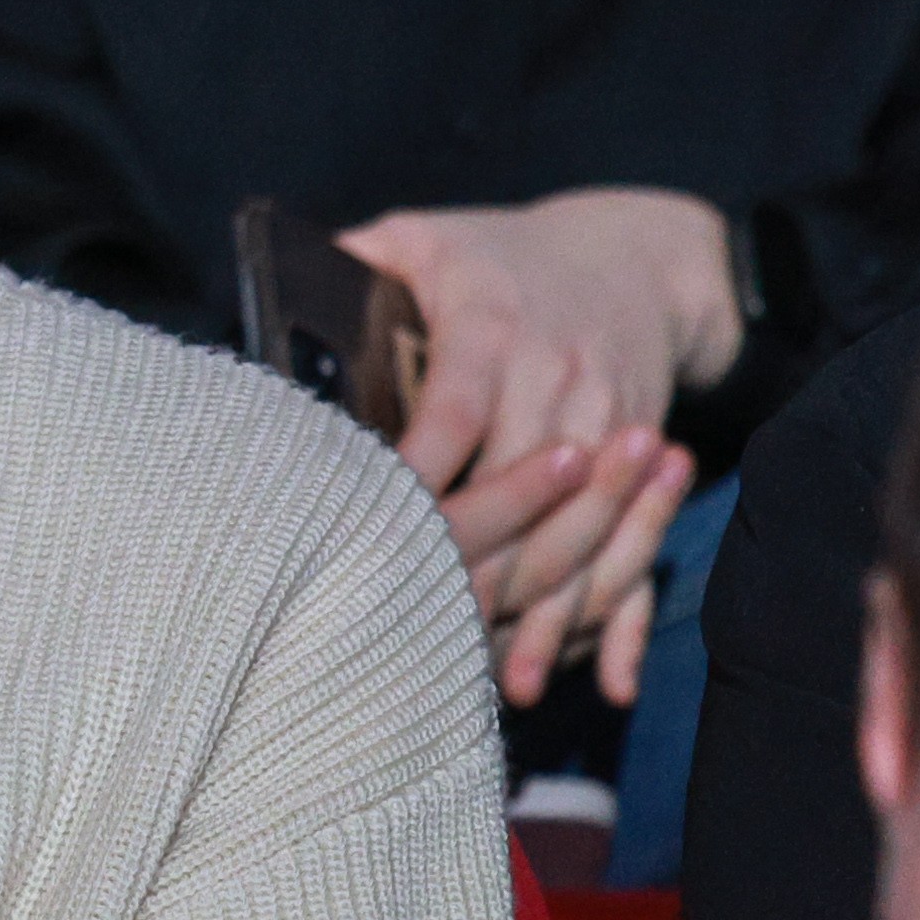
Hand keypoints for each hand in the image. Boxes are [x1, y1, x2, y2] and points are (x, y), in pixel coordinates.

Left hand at [344, 191, 735, 699]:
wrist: (641, 254)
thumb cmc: (502, 252)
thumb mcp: (429, 234)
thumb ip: (360, 257)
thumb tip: (275, 278)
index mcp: (492, 325)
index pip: (453, 410)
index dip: (418, 473)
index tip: (373, 533)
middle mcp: (556, 375)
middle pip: (519, 487)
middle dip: (476, 566)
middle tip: (424, 637)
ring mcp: (610, 421)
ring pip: (579, 530)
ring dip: (546, 612)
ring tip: (504, 685)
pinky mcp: (644, 455)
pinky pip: (640, 545)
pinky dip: (625, 618)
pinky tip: (605, 682)